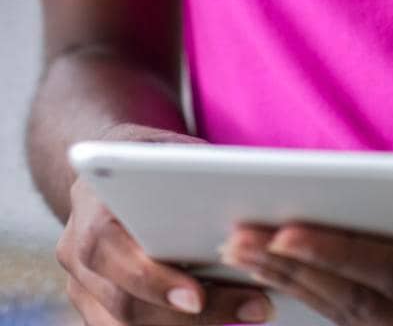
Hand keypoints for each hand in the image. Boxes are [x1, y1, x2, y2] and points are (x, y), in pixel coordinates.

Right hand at [57, 125, 276, 325]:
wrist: (108, 170)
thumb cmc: (147, 155)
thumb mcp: (167, 147)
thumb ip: (194, 169)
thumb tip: (249, 189)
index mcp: (89, 206)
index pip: (108, 249)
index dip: (151, 278)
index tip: (197, 297)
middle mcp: (76, 252)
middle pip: (125, 303)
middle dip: (190, 316)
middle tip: (253, 308)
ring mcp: (82, 286)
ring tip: (250, 310)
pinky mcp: (96, 308)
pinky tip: (224, 314)